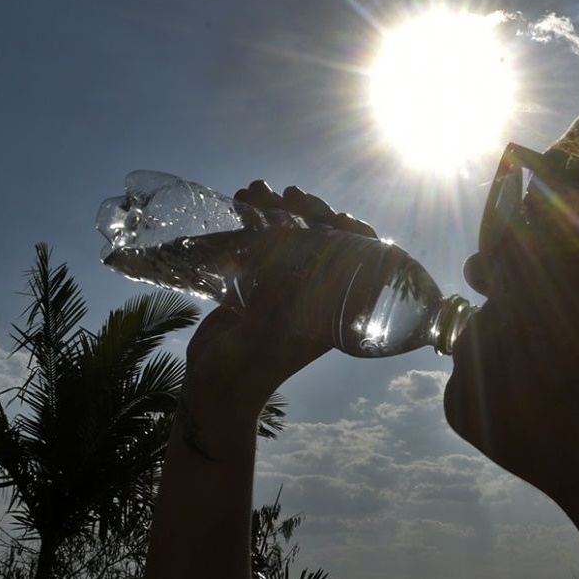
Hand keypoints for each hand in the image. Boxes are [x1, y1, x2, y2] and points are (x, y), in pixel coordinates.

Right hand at [182, 183, 377, 413]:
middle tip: (293, 194)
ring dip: (276, 210)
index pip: (361, 263)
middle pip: (325, 241)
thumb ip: (285, 283)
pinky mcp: (256, 285)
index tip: (340, 217)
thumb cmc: (255, 362)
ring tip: (256, 190)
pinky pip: (261, 246)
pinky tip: (240, 200)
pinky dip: (251, 223)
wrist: (216, 388)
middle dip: (309, 212)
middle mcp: (316, 295)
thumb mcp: (276, 324)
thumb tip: (291, 232)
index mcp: (336, 310)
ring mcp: (285, 287)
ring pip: (291, 237)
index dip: (357, 235)